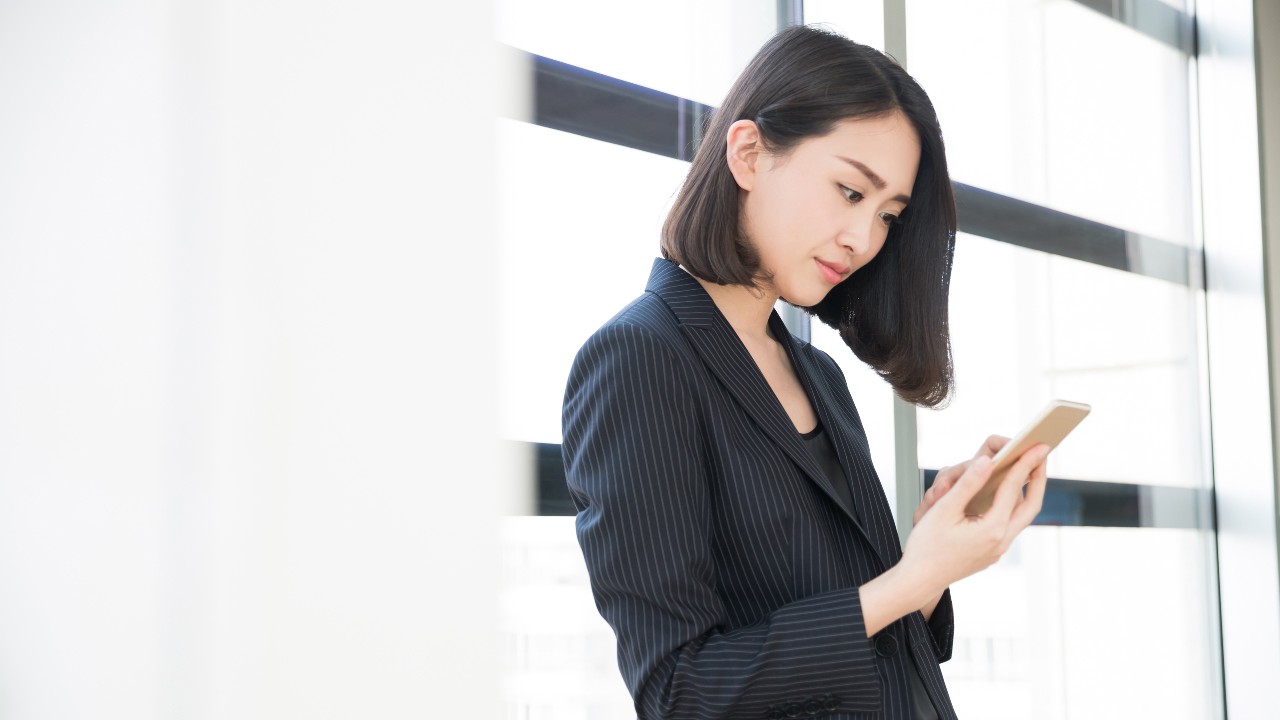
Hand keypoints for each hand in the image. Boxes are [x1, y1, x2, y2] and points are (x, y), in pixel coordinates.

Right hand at [901, 440, 1050, 595]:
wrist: (918, 581)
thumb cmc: (926, 546)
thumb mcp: (943, 510)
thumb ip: (967, 484)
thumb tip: (987, 461)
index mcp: (991, 529)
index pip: (1013, 489)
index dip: (1025, 464)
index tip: (1037, 446)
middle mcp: (1000, 542)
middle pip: (1031, 506)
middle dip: (1038, 479)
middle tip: (1041, 456)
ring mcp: (997, 550)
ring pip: (1021, 517)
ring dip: (1027, 494)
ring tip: (1027, 472)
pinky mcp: (990, 553)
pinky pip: (1009, 525)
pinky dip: (1012, 506)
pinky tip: (1004, 496)